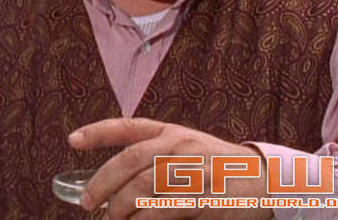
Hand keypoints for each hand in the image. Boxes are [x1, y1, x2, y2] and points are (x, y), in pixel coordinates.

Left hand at [69, 117, 272, 218]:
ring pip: (143, 188)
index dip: (97, 132)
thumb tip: (113, 181)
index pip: (126, 127)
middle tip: (87, 201)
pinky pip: (163, 210)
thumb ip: (153, 155)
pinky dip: (143, 219)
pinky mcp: (203, 200)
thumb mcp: (186, 146)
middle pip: (130, 161)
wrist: (264, 179)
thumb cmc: (216, 164)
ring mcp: (191, 171)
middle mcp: (178, 146)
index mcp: (170, 131)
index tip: (72, 141)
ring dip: (120, 206)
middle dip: (102, 182)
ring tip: (109, 218)